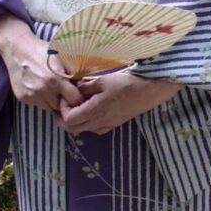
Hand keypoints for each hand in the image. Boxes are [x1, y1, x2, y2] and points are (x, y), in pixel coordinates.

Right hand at [0, 13, 83, 112]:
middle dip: (66, 102)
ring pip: (49, 107)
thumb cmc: (43, 52)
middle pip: (62, 106)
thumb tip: (88, 82)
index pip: (74, 99)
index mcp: (56, 80)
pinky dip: (42, 99)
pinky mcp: (23, 98)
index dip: (79, 99)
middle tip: (68, 95)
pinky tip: (41, 88)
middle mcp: (43, 90)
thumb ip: (74, 71)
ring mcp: (32, 96)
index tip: (82, 97)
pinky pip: (38, 104)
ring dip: (54, 102)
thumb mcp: (62, 57)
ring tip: (54, 90)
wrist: (17, 50)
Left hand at [56, 71, 181, 135]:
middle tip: (63, 105)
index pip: (68, 119)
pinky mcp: (114, 124)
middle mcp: (98, 123)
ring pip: (83, 129)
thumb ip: (85, 87)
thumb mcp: (102, 81)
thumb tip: (74, 89)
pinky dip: (87, 122)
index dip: (62, 110)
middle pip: (73, 129)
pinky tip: (91, 110)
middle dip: (64, 118)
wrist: (148, 91)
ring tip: (77, 105)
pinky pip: (94, 128)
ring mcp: (106, 125)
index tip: (65, 97)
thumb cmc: (126, 83)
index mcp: (94, 112)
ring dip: (76, 120)